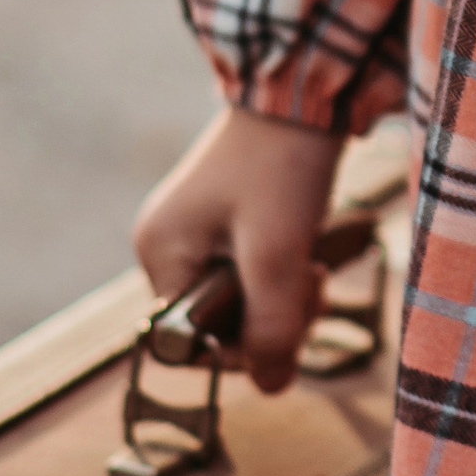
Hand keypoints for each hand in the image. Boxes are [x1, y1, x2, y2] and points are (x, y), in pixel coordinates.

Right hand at [133, 100, 343, 394]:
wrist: (308, 87)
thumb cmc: (283, 165)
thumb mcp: (278, 255)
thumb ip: (272, 329)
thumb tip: (272, 387)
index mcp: (159, 252)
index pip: (191, 342)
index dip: (244, 346)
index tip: (290, 315)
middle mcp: (166, 242)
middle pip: (217, 322)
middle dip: (272, 317)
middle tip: (313, 284)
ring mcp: (195, 228)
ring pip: (241, 298)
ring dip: (285, 296)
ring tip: (315, 266)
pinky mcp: (227, 216)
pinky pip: (251, 270)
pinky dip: (284, 270)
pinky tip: (310, 252)